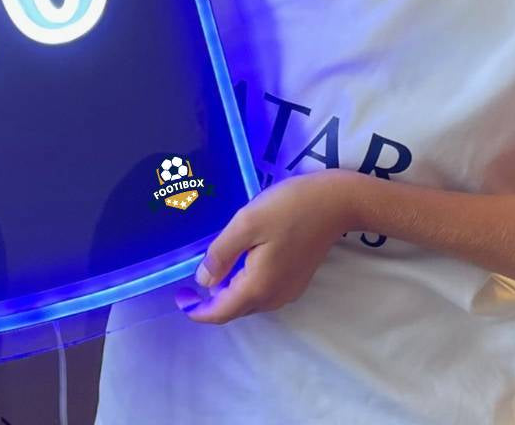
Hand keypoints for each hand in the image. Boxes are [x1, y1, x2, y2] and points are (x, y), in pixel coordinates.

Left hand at [176, 169, 361, 323]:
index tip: (178, 297)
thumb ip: (221, 254)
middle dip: (210, 302)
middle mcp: (274, 298)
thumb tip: (203, 282)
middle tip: (188, 283)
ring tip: (211, 270)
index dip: (196, 310)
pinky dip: (244, 285)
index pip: (220, 312)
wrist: (336, 202)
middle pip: (234, 309)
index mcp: (258, 287)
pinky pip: (262, 291)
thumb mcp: (247, 223)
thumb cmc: (289, 207)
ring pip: (249, 301)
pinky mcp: (296, 280)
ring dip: (228, 292)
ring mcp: (288, 291)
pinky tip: (237, 264)